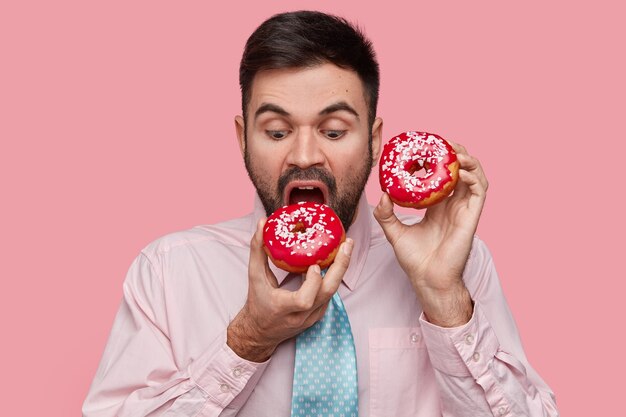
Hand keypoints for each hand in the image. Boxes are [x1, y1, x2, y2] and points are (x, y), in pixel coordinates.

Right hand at [227, 218, 353, 361]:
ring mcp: (312, 317)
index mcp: (282, 307)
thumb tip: (263, 223)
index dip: (313, 282)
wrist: (260, 332)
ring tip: (345, 248)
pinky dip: (334, 277)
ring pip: (332, 293)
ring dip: (340, 269)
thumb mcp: (254, 277)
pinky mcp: (318, 316)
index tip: (314, 265)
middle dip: (340, 268)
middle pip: (327, 293)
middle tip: (346, 245)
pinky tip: (337, 261)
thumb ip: (257, 250)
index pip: (304, 300)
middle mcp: (300, 315)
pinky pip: (330, 294)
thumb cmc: (257, 303)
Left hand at [373, 143, 487, 326]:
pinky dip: (474, 177)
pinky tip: (460, 171)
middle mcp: (453, 205)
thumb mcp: (394, 232)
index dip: (438, 159)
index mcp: (438, 206)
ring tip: (455, 150)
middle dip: (455, 153)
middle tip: (441, 142)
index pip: (442, 176)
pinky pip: (479, 191)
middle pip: (461, 171)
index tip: (426, 146)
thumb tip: (381, 195)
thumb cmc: (414, 259)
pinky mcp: (471, 217)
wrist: (428, 279)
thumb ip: (386, 214)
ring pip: (475, 176)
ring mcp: (464, 210)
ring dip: (468, 160)